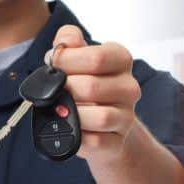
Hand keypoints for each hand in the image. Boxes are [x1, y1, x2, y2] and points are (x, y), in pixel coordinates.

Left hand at [50, 25, 141, 162]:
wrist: (99, 124)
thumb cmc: (82, 85)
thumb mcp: (75, 58)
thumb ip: (68, 43)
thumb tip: (65, 41)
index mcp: (120, 60)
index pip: (96, 57)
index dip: (66, 62)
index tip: (55, 67)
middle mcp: (129, 87)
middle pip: (91, 87)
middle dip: (63, 90)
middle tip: (54, 92)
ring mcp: (127, 116)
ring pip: (98, 117)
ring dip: (71, 115)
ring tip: (61, 110)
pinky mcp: (117, 141)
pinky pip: (95, 141)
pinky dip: (76, 137)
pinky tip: (70, 129)